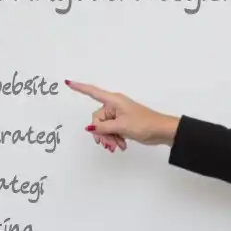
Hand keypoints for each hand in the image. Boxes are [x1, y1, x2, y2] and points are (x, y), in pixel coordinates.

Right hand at [64, 80, 179, 152]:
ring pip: (104, 128)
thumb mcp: (121, 126)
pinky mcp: (123, 123)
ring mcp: (118, 115)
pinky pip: (111, 131)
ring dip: (108, 138)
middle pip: (97, 119)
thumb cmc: (145, 123)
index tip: (68, 83)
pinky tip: (121, 145)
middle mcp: (114, 106)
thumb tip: (90, 128)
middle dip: (101, 133)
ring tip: (116, 147)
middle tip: (108, 144)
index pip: (93, 92)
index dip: (80, 88)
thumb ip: (103, 128)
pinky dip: (114, 139)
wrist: (161, 131)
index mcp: (113, 101)